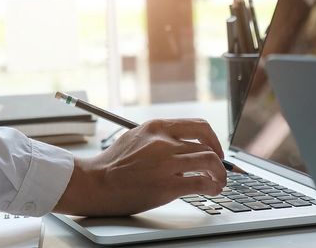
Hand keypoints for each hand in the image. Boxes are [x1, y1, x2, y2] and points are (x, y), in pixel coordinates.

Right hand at [54, 119, 226, 216]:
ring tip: (219, 182)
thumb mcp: (134, 138)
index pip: (198, 126)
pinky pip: (202, 183)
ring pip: (210, 162)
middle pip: (207, 146)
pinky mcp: (167, 185)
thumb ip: (157, 138)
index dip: (213, 140)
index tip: (215, 150)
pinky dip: (213, 187)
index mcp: (156, 127)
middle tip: (220, 169)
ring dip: (220, 174)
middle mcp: (163, 142)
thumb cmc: (111, 164)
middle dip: (220, 160)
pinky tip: (211, 190)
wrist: (95, 183)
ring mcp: (166, 163)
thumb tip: (179, 144)